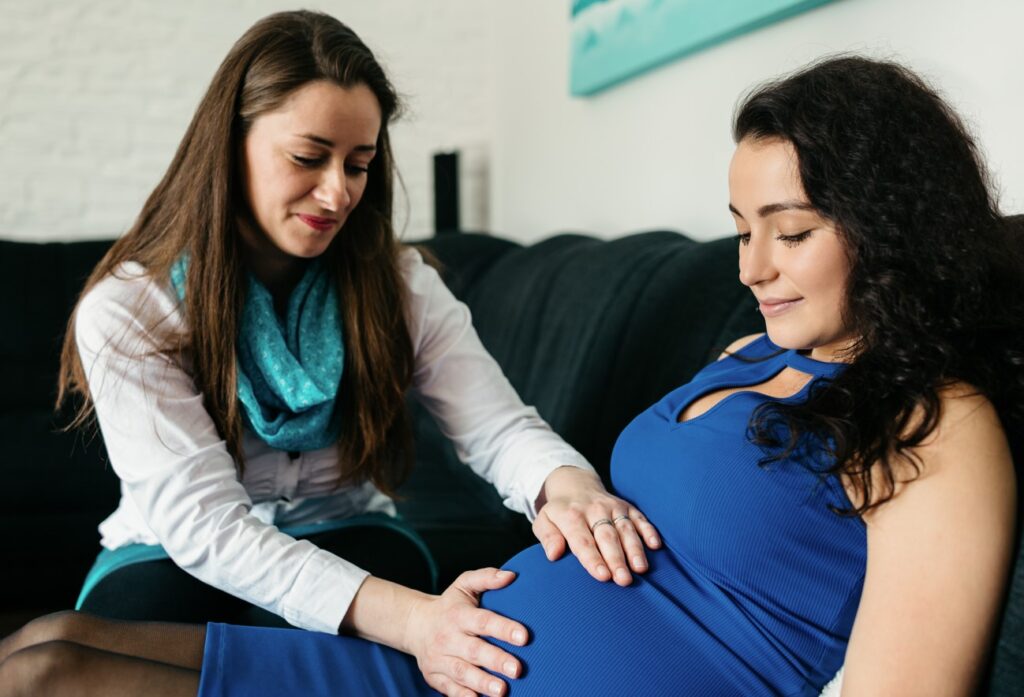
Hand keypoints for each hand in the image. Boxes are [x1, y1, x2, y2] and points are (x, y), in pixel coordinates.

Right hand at [405, 568, 527, 696]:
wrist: (415, 624)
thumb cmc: (450, 605)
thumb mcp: (464, 585)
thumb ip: (486, 577)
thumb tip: (511, 575)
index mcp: (458, 615)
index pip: (483, 621)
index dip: (503, 628)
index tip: (524, 636)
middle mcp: (447, 637)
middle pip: (473, 650)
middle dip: (495, 661)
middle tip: (517, 670)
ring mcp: (439, 658)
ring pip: (461, 672)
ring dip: (482, 683)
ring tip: (502, 690)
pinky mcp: (434, 676)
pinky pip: (449, 689)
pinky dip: (463, 696)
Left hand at [533, 466, 660, 585]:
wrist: (575, 484)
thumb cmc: (560, 513)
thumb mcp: (544, 521)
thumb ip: (547, 537)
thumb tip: (554, 554)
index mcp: (571, 516)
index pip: (583, 540)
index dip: (593, 559)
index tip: (602, 576)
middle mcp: (594, 510)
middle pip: (607, 537)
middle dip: (616, 559)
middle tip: (624, 580)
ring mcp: (613, 507)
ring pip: (625, 529)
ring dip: (634, 549)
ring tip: (640, 568)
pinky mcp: (627, 506)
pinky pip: (640, 518)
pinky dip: (648, 530)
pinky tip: (655, 545)